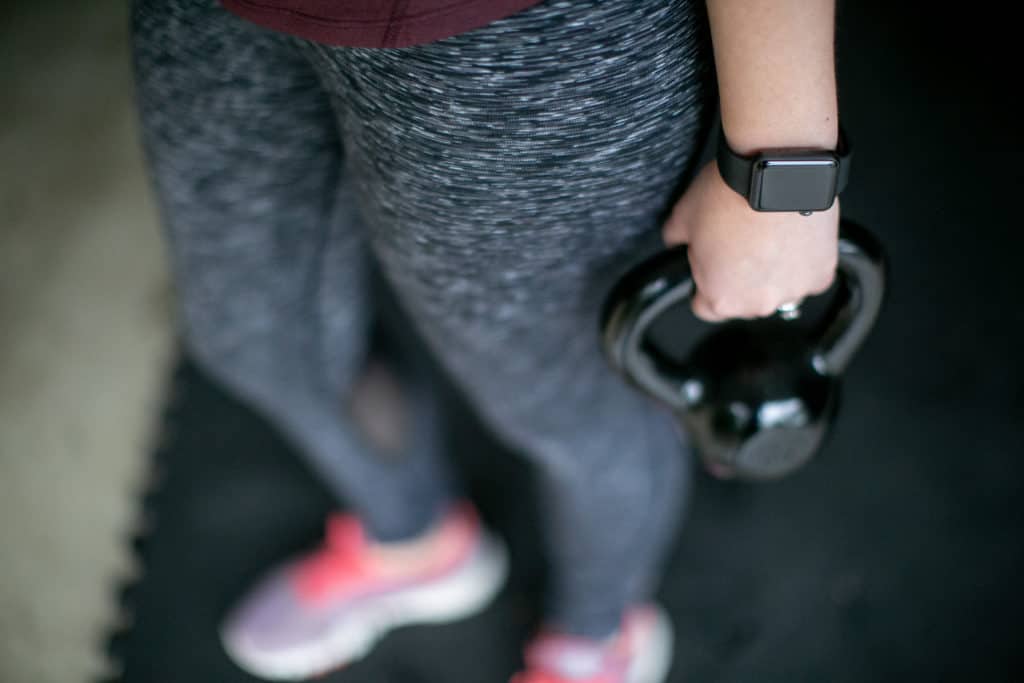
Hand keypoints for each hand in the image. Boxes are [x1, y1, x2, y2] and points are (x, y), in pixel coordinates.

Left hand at [662, 160, 838, 321]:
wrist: (777, 171)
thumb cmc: (732, 195)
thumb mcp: (683, 216)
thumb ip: (675, 238)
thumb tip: (674, 239)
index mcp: (720, 298)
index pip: (705, 307)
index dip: (704, 283)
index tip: (710, 267)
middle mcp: (758, 303)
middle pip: (744, 301)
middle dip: (740, 277)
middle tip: (739, 242)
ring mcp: (793, 290)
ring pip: (778, 289)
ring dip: (772, 272)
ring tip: (766, 237)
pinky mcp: (821, 274)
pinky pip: (808, 275)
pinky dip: (801, 261)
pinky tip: (790, 237)